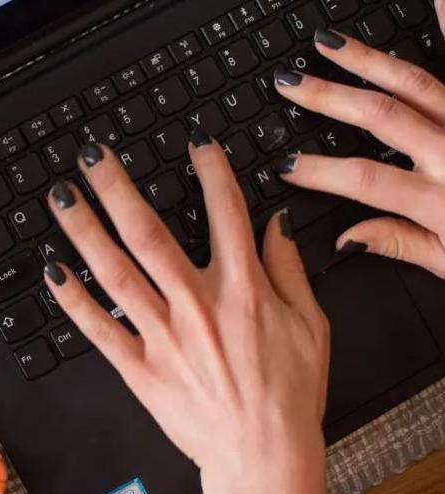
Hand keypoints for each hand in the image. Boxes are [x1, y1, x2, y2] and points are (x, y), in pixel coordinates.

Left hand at [44, 140, 329, 493]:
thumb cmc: (288, 396)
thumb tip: (275, 222)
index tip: (192, 141)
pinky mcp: (140, 369)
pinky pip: (99, 329)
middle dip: (117, 188)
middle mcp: (197, 306)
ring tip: (62, 198)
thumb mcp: (311, 326)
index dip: (210, 170)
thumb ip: (288, 268)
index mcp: (243, 291)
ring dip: (84, 232)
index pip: (225, 213)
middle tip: (92, 156)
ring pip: (115, 273)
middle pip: (148, 233)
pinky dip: (73, 300)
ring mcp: (163, 337)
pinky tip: (53, 271)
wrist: (263, 456)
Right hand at [273, 19, 444, 278]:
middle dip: (329, 97)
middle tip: (291, 83)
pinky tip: (434, 0)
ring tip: (330, 43)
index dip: (320, 170)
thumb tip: (349, 236)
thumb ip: (402, 245)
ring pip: (417, 82)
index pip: (364, 179)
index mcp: (442, 201)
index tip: (287, 165)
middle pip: (381, 115)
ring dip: (368, 59)